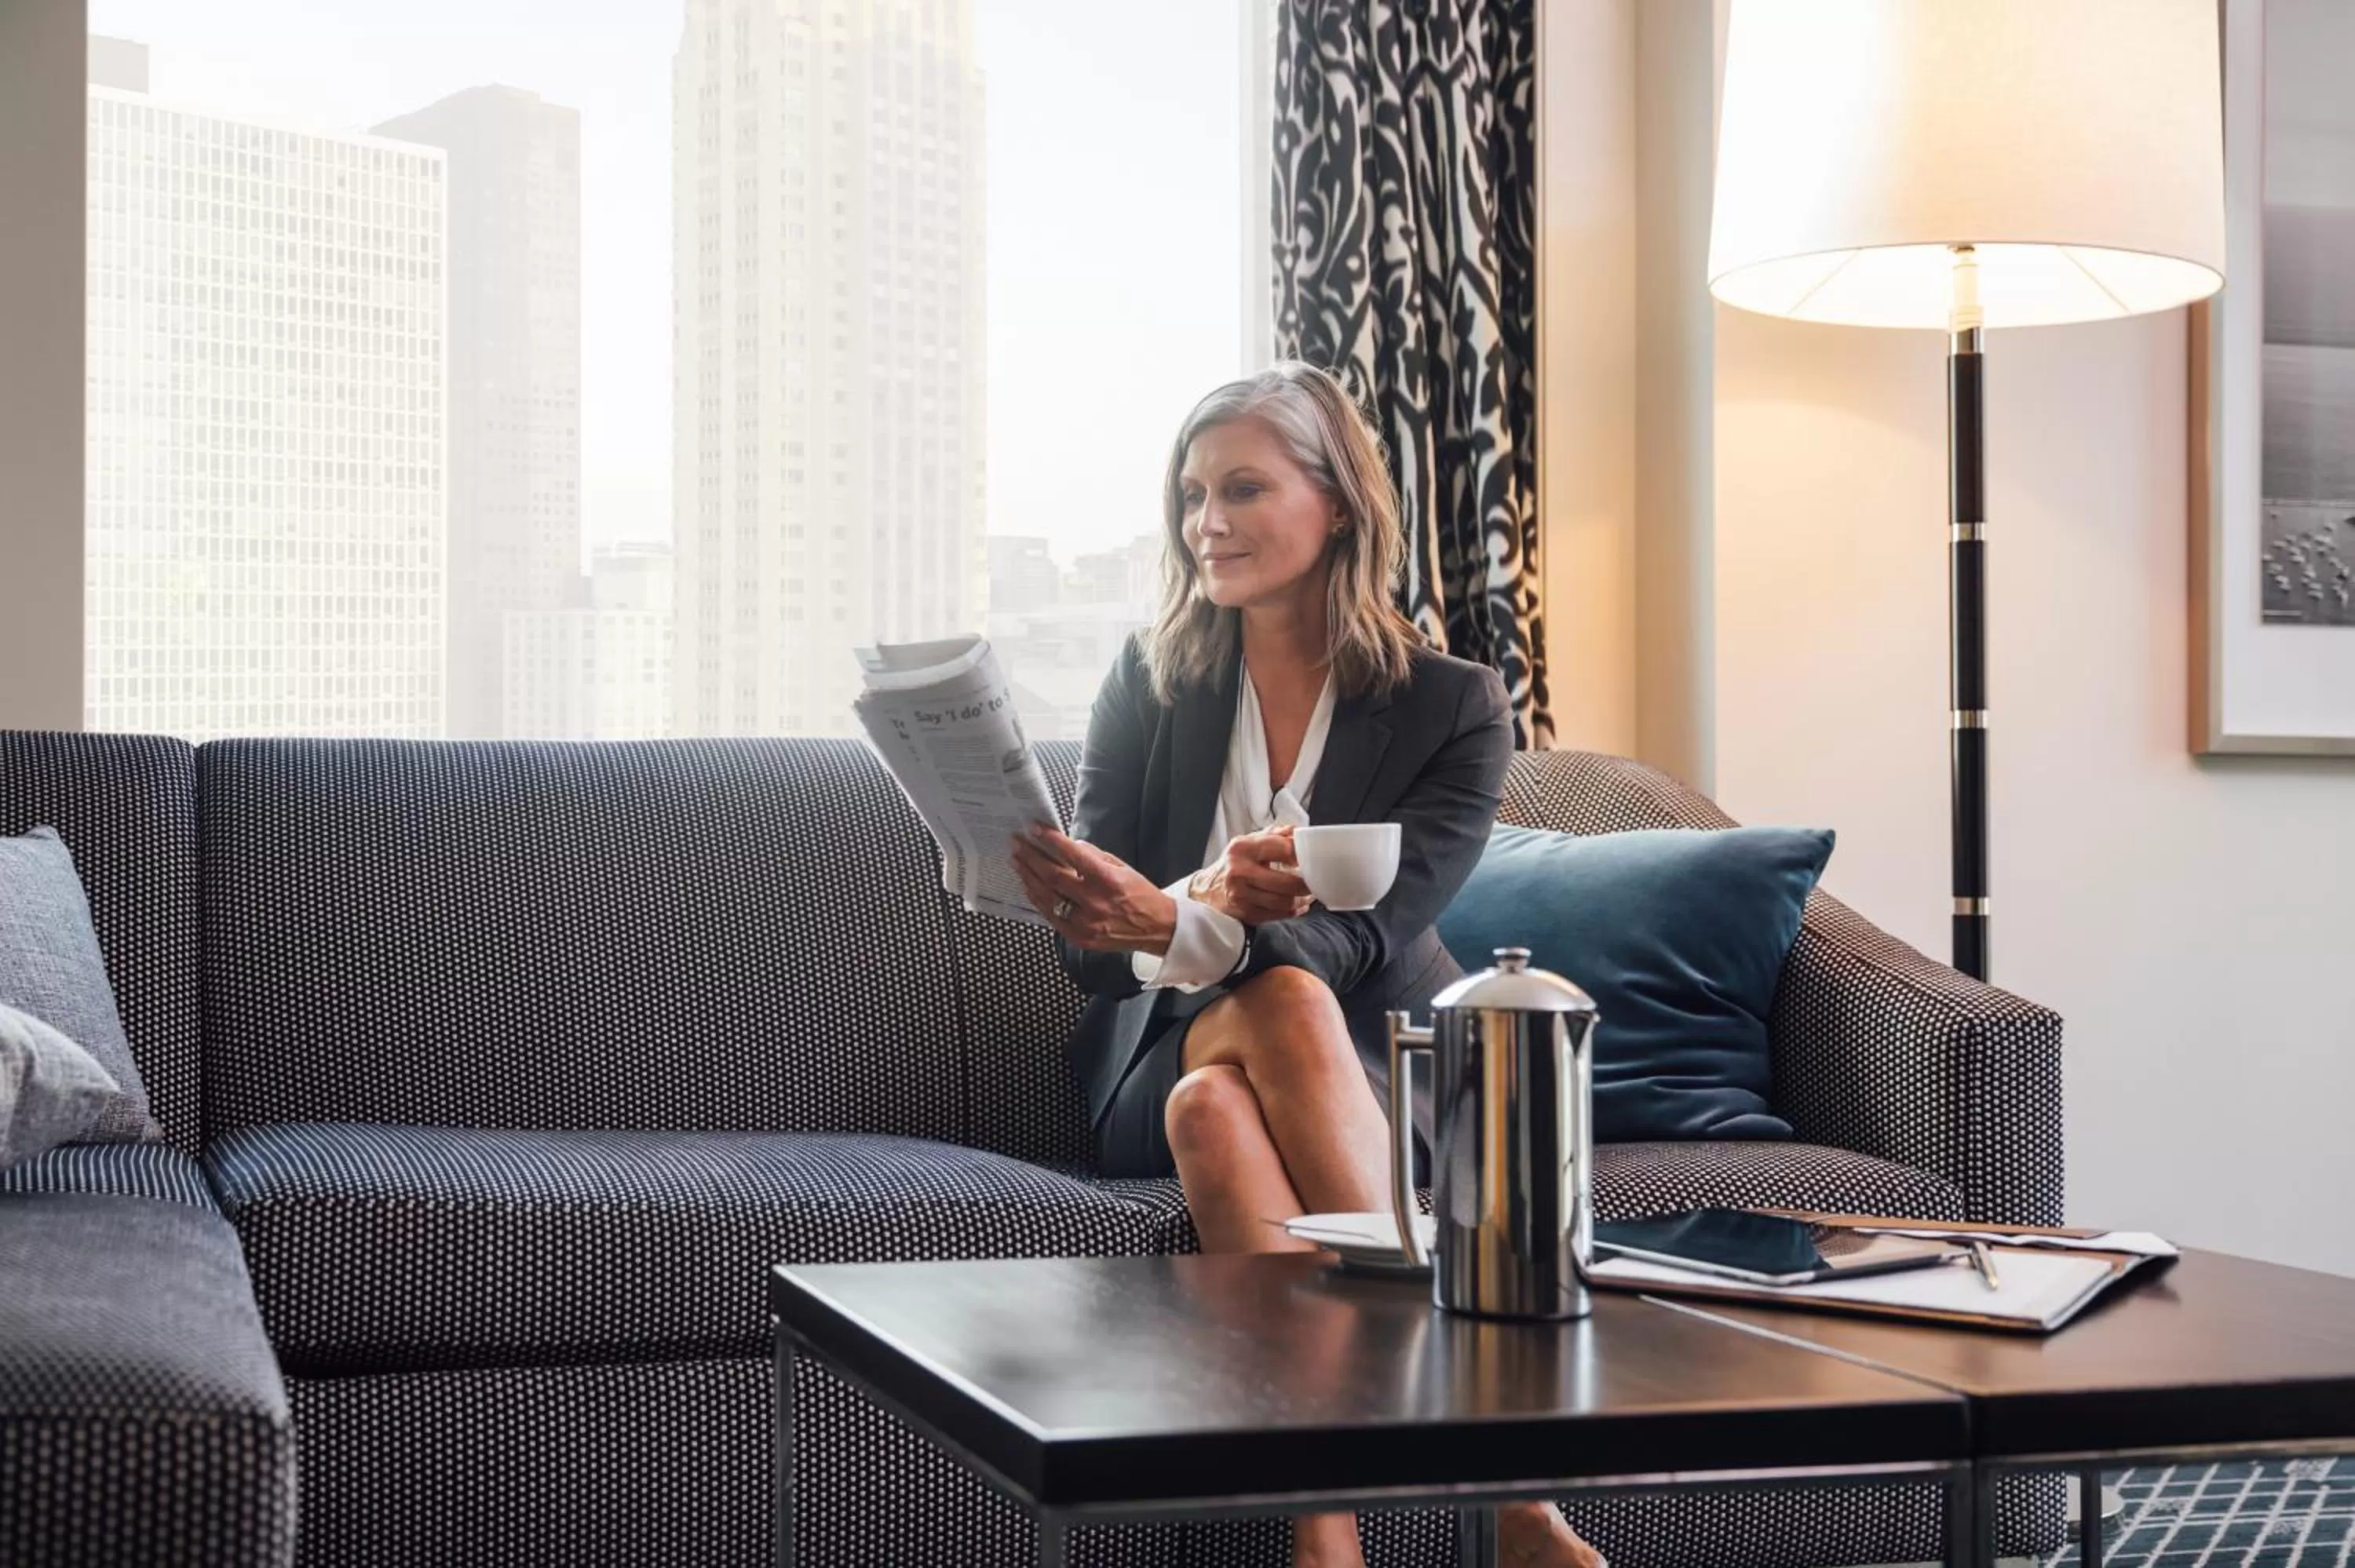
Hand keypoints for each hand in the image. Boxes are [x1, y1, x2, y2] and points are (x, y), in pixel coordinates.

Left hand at [1009, 827, 1179, 955]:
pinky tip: (1029, 885)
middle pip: (1052, 877)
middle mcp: (1094, 903)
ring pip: (1046, 897)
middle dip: (1031, 858)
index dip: (1051, 840)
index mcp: (1108, 881)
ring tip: (1017, 862)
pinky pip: (1050, 916)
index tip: (1035, 828)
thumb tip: (1068, 846)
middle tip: (1017, 844)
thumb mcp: (1122, 867)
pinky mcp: (1078, 937)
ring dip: (1028, 877)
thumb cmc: (1139, 894)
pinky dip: (1038, 898)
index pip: (1073, 856)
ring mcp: (1084, 923)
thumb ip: (1093, 857)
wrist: (1156, 928)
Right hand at [1189, 825, 1313, 925]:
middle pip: (1287, 882)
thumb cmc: (1233, 864)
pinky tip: (1296, 905)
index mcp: (1242, 848)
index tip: (1311, 858)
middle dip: (1307, 884)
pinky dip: (1292, 911)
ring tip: (1307, 894)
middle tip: (1315, 881)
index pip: (1283, 849)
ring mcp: (1241, 895)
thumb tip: (1299, 832)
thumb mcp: (1249, 842)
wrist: (1207, 890)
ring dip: (1302, 900)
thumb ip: (1275, 834)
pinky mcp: (1244, 914)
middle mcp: (1239, 871)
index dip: (1302, 855)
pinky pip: (1277, 915)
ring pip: (1285, 902)